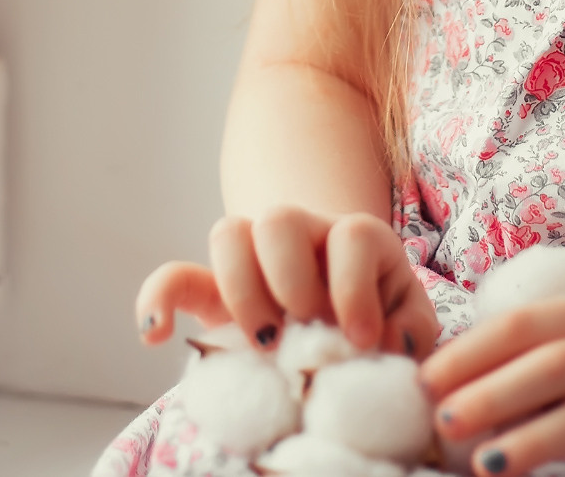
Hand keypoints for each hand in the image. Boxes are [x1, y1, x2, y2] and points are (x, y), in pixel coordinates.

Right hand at [134, 206, 442, 359]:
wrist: (343, 316)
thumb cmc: (381, 320)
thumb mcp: (406, 321)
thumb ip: (409, 330)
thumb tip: (389, 346)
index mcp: (356, 240)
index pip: (352, 236)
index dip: (355, 286)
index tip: (362, 339)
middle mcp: (303, 234)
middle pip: (279, 219)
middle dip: (290, 279)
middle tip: (305, 328)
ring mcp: (255, 257)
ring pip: (229, 232)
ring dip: (241, 289)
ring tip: (267, 342)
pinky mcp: (216, 289)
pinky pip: (173, 277)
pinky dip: (158, 298)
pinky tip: (155, 333)